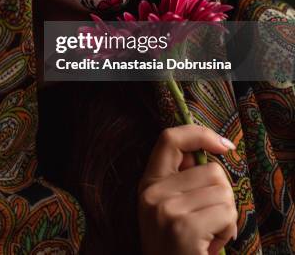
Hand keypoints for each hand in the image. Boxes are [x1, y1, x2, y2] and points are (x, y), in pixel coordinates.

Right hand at [138, 125, 237, 254]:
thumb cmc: (179, 248)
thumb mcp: (170, 209)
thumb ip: (183, 179)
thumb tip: (209, 149)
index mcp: (148, 184)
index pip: (169, 138)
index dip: (199, 133)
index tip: (224, 144)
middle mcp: (152, 193)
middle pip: (211, 170)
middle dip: (223, 196)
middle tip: (209, 223)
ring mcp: (166, 209)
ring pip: (223, 190)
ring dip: (227, 216)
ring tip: (209, 236)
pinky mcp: (183, 227)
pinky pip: (226, 212)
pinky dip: (229, 230)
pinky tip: (211, 246)